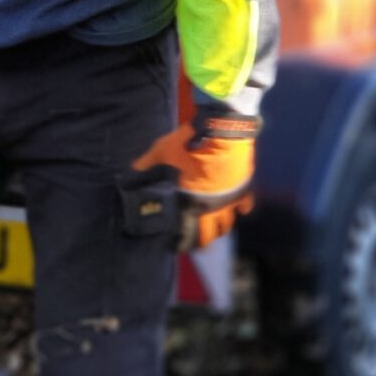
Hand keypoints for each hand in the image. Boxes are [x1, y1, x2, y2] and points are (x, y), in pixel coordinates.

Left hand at [132, 108, 255, 246]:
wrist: (220, 130)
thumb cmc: (186, 144)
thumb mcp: (159, 152)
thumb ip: (145, 167)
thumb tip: (129, 176)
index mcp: (189, 204)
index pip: (186, 235)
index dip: (181, 243)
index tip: (175, 245)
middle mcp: (210, 208)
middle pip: (210, 235)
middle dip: (202, 240)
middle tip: (196, 241)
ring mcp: (228, 198)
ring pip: (227, 223)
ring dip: (221, 227)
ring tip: (215, 227)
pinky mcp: (242, 186)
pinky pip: (245, 203)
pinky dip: (243, 208)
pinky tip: (241, 211)